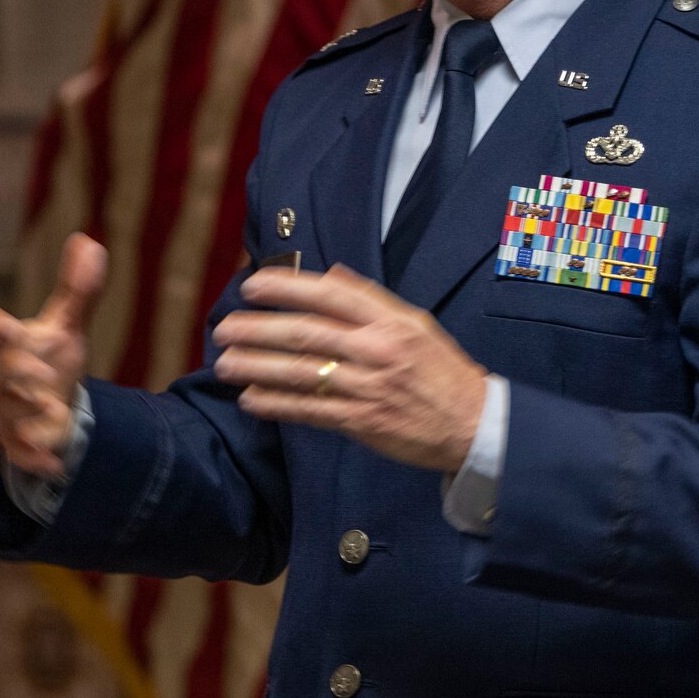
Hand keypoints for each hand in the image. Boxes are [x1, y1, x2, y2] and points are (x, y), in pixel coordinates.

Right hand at [0, 232, 106, 477]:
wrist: (52, 408)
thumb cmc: (51, 359)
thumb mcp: (68, 325)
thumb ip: (78, 288)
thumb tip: (88, 241)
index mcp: (6, 343)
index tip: (8, 328)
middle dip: (17, 373)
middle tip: (44, 375)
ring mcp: (3, 412)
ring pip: (5, 413)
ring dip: (28, 411)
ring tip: (55, 410)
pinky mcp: (16, 442)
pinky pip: (19, 452)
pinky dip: (36, 458)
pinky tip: (55, 464)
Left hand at [211, 263, 489, 472]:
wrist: (474, 423)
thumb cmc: (442, 370)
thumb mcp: (416, 323)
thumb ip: (371, 299)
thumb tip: (331, 273)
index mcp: (391, 320)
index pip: (331, 294)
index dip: (287, 287)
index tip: (252, 285)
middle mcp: (378, 350)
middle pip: (307, 333)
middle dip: (259, 329)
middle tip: (225, 327)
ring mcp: (369, 387)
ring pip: (302, 373)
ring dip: (258, 367)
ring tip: (225, 363)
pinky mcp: (362, 421)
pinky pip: (310, 410)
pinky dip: (278, 404)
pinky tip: (251, 398)